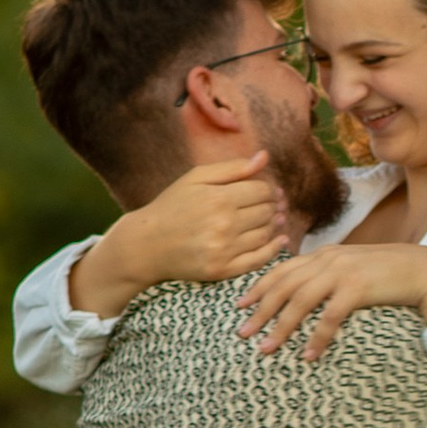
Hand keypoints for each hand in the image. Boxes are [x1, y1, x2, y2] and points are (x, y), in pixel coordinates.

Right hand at [68, 156, 281, 316]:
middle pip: (266, 211)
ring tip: (275, 218)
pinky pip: (259, 260)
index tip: (266, 190)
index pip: (262, 190)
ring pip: (266, 234)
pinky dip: (274, 249)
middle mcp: (224, 224)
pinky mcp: (222, 270)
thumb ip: (232, 168)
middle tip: (273, 204)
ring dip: (274, 225)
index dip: (269, 189)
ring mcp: (224, 250)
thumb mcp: (196, 178)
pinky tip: (280, 240)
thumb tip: (264, 157)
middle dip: (272, 205)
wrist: (146, 244)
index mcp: (218, 198)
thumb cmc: (171, 206)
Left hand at [241, 241, 426, 357]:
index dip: (258, 288)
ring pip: (300, 301)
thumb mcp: (353, 266)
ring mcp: (343, 272)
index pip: (282, 269)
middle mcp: (328, 259)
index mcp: (324, 254)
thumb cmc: (388, 273)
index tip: (239, 306)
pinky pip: (330, 317)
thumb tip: (306, 292)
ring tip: (266, 349)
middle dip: (260, 310)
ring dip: (281, 327)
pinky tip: (308, 356)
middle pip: (283, 286)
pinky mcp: (358, 288)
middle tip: (243, 334)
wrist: (423, 269)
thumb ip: (329, 274)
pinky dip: (317, 337)